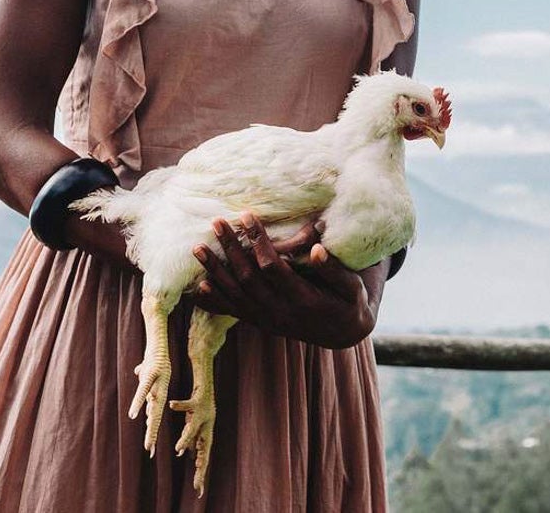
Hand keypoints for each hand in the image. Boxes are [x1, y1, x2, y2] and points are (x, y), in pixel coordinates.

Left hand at [192, 215, 378, 349]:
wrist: (342, 333)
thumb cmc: (349, 302)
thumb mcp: (351, 287)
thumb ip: (334, 270)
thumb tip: (316, 248)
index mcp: (303, 299)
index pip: (273, 267)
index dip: (258, 242)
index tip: (248, 216)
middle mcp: (280, 312)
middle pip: (247, 278)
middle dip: (230, 248)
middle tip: (217, 222)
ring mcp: (268, 319)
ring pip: (235, 295)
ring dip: (215, 270)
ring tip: (197, 248)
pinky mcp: (261, 322)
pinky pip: (233, 312)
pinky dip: (215, 300)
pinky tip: (199, 286)